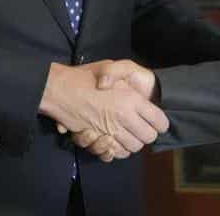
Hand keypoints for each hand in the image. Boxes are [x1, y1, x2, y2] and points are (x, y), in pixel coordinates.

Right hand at [39, 62, 166, 155]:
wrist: (59, 88)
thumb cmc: (86, 76)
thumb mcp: (109, 66)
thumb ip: (127, 76)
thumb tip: (140, 96)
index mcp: (131, 99)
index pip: (159, 121)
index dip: (160, 122)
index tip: (157, 121)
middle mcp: (123, 116)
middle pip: (148, 137)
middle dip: (147, 134)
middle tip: (142, 127)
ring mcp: (110, 130)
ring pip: (133, 147)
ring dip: (133, 143)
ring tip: (128, 133)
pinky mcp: (97, 140)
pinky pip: (114, 153)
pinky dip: (116, 150)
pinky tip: (113, 141)